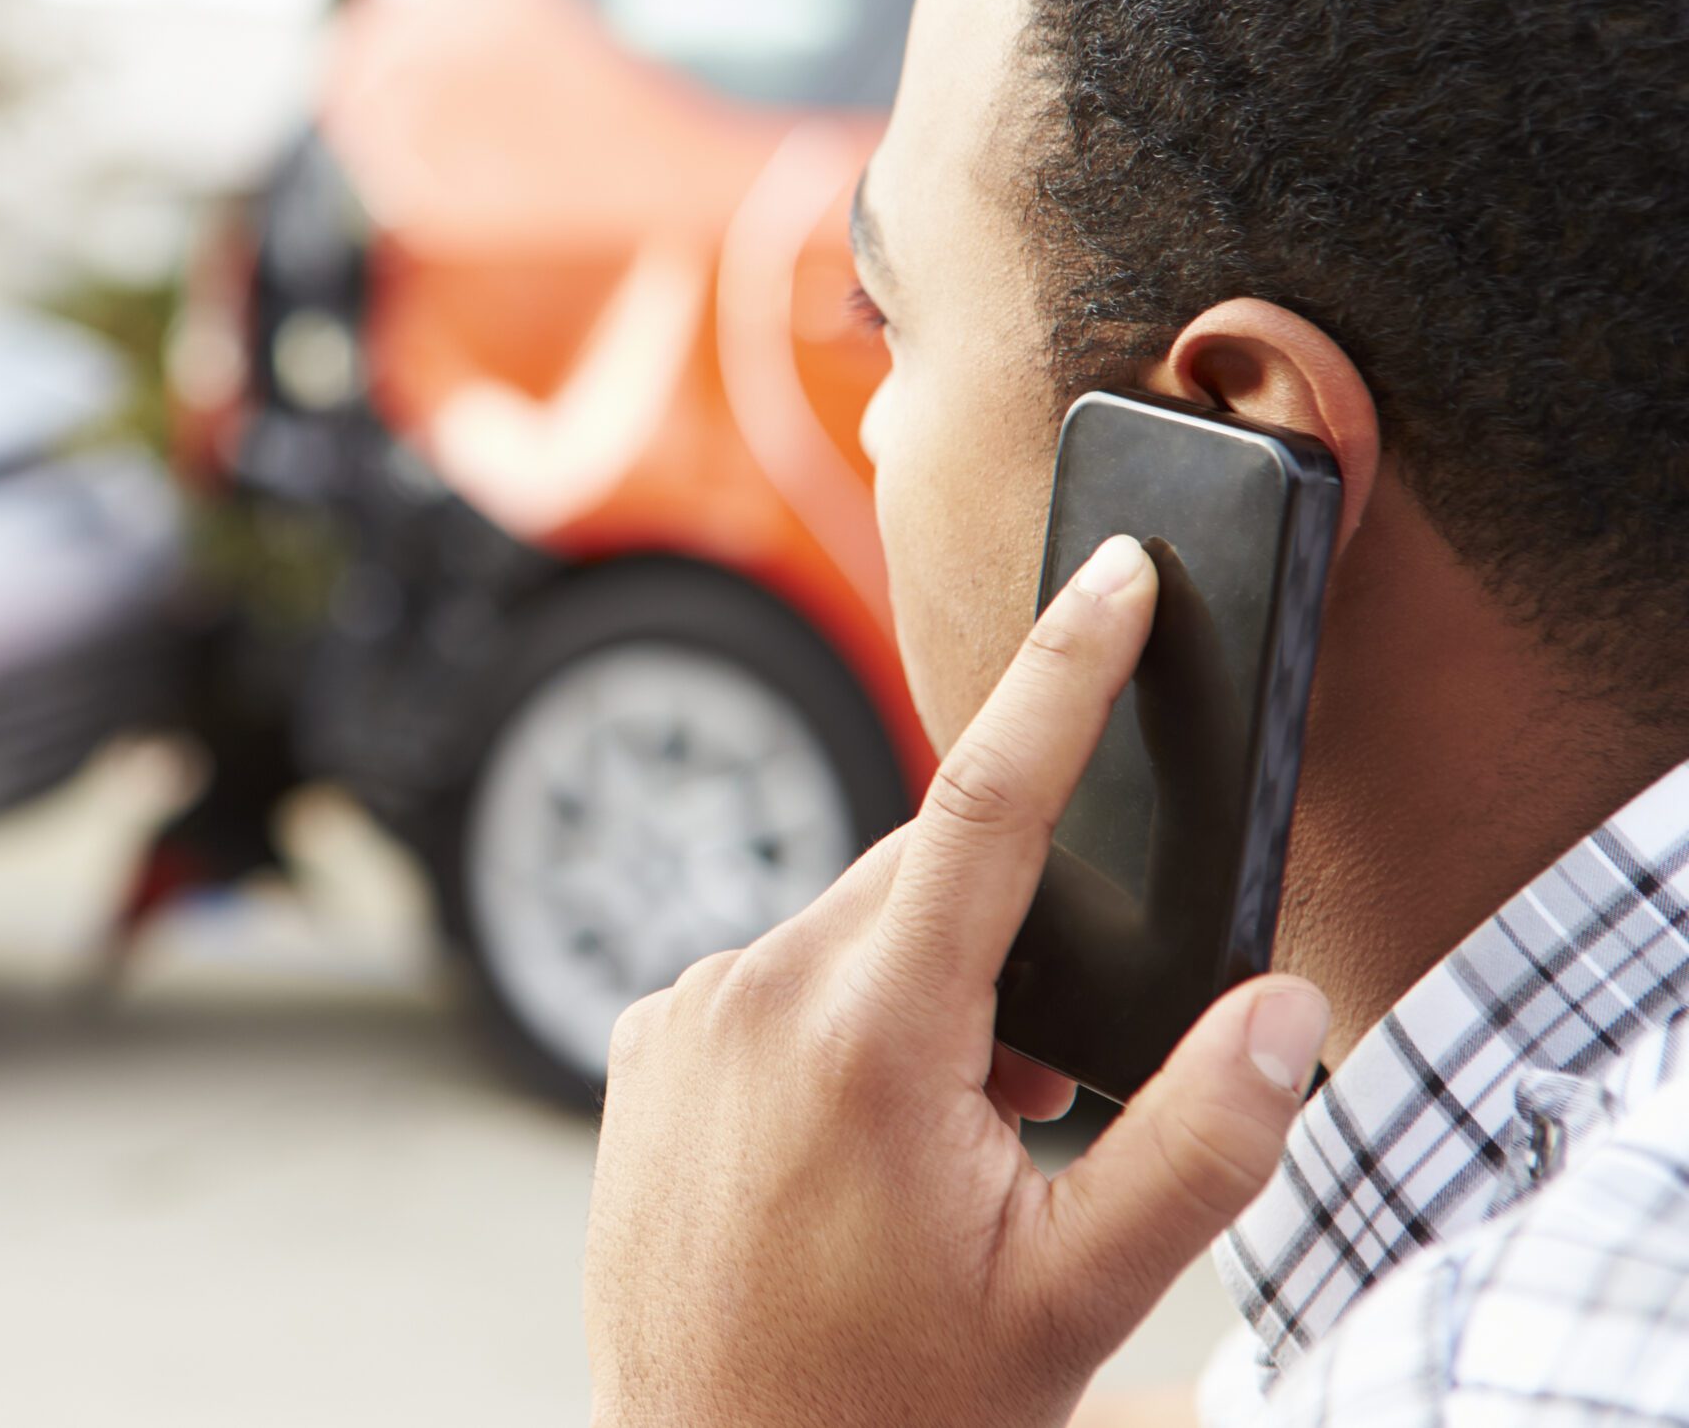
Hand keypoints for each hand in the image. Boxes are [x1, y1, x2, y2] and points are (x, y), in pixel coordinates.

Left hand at [584, 535, 1328, 1427]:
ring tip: (927, 1148)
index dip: (1064, 676)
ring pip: (846, 934)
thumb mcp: (1079, 1296)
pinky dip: (828, 1022)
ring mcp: (680, 1016)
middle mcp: (753, 992)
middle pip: (922, 883)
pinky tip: (840, 1142)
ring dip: (913, 995)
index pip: (988, 805)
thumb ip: (1200, 1145)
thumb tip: (1283, 1008)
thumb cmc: (890, 1401)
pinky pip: (767, 981)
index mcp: (870, 1033)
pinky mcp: (638, 1044)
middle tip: (1026, 1099)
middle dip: (999, 953)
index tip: (1112, 576)